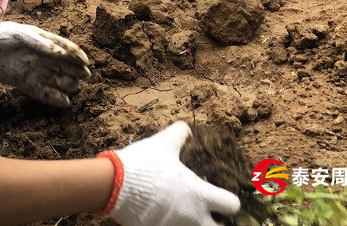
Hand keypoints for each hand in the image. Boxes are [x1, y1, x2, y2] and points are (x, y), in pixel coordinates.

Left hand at [0, 21, 90, 107]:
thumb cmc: (2, 36)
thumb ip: (42, 44)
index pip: (64, 47)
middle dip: (75, 70)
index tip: (86, 62)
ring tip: (76, 88)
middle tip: (87, 76)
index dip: (76, 54)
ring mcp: (33, 71)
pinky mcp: (24, 83)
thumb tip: (62, 53)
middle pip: (62, 65)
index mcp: (42, 41)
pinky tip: (65, 102)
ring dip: (66, 84)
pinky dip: (54, 98)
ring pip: (55, 79)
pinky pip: (43, 92)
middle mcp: (40, 57)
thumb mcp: (23, 36)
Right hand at [106, 122, 239, 225]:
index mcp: (199, 194)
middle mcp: (192, 217)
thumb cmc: (144, 164)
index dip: (231, 200)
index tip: (224, 197)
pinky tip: (170, 219)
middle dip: (218, 224)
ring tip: (189, 216)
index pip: (231, 205)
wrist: (115, 185)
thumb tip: (187, 129)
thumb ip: (180, 134)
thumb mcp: (164, 143)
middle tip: (211, 215)